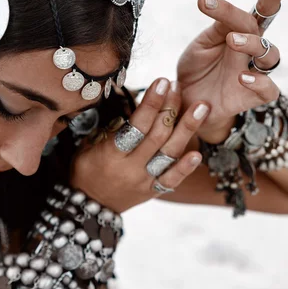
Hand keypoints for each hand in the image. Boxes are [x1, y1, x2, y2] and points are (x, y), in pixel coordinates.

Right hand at [70, 79, 209, 213]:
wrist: (90, 206)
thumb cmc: (85, 170)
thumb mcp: (88, 146)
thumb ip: (108, 127)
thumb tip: (130, 104)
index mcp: (111, 154)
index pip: (136, 125)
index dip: (151, 103)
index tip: (161, 82)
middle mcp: (130, 168)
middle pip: (157, 135)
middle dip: (170, 108)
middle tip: (178, 86)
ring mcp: (144, 181)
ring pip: (169, 154)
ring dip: (187, 129)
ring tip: (202, 107)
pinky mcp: (153, 192)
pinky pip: (171, 181)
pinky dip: (185, 168)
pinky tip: (198, 152)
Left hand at [177, 0, 287, 142]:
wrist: (187, 105)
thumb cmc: (196, 72)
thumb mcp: (200, 47)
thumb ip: (216, 29)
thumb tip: (220, 6)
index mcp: (238, 34)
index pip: (258, 11)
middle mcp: (250, 52)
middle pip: (263, 31)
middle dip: (251, 24)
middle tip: (228, 29)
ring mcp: (254, 73)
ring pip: (270, 56)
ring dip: (253, 45)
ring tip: (233, 42)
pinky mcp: (253, 97)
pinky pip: (268, 89)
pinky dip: (258, 82)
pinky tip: (242, 78)